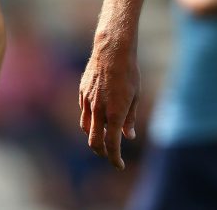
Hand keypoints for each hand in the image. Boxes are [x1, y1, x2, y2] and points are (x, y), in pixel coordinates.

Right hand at [78, 42, 139, 169]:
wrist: (112, 50)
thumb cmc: (129, 72)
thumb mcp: (135, 96)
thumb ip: (130, 118)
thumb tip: (129, 136)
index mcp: (114, 113)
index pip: (112, 145)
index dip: (115, 159)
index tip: (119, 165)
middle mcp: (98, 111)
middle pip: (94, 142)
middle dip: (102, 152)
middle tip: (110, 155)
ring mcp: (87, 102)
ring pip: (86, 128)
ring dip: (94, 136)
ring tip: (104, 136)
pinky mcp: (81, 93)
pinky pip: (84, 112)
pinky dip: (90, 119)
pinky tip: (98, 115)